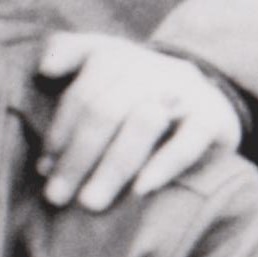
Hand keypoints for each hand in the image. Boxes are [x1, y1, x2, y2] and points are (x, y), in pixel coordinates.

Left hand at [33, 33, 245, 211]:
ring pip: (141, 124)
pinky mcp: (213, 117)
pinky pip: (188, 141)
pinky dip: (163, 165)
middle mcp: (150, 68)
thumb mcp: (104, 62)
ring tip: (90, 202)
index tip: (44, 169)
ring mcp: (184, 91)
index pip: (81, 96)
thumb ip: (69, 54)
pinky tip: (140, 190)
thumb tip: (45, 67)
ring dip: (112, 167)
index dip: (59, 133)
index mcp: (116, 56)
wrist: (209, 95)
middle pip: (105, 112)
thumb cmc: (137, 89)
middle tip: (58, 197)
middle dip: (77, 157)